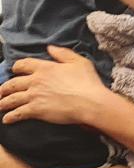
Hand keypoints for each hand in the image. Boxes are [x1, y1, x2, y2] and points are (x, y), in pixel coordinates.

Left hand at [1, 49, 118, 127]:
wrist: (90, 102)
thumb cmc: (88, 83)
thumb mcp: (79, 62)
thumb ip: (63, 53)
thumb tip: (50, 47)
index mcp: (45, 68)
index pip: (23, 64)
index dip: (17, 67)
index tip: (14, 70)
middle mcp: (35, 81)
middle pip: (13, 83)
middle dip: (4, 88)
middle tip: (0, 91)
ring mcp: (34, 96)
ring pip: (11, 99)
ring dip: (3, 103)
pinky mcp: (35, 110)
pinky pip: (18, 113)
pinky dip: (10, 117)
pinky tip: (6, 120)